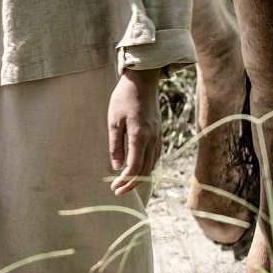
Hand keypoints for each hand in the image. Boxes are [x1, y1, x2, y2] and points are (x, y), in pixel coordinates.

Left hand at [107, 69, 162, 195]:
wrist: (142, 81)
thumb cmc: (123, 99)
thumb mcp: (113, 121)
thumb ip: (116, 145)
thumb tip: (117, 168)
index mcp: (140, 136)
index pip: (134, 167)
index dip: (125, 181)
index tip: (114, 189)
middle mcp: (152, 139)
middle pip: (145, 170)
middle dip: (132, 183)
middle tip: (118, 191)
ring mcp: (158, 136)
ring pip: (152, 164)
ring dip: (140, 176)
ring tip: (126, 182)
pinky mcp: (159, 132)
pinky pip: (155, 155)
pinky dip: (147, 165)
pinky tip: (138, 167)